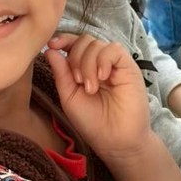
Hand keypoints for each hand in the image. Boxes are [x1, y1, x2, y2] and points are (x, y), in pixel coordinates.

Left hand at [45, 33, 151, 159]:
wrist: (115, 140)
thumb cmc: (92, 122)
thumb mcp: (69, 96)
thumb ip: (61, 73)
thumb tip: (51, 50)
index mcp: (83, 69)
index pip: (73, 44)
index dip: (63, 40)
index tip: (53, 45)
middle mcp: (99, 63)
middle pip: (84, 40)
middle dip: (75, 57)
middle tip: (78, 81)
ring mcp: (114, 64)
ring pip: (97, 44)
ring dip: (88, 64)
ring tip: (91, 87)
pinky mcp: (129, 67)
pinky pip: (114, 49)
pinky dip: (104, 60)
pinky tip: (103, 78)